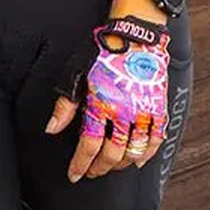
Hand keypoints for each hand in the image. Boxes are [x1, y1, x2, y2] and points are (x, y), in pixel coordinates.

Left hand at [47, 15, 169, 179]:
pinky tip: (138, 160)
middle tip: (92, 172)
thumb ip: (65, 105)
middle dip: (99, 168)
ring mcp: (143, 111)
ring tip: (110, 166)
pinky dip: (147, 153)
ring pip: (133, 150)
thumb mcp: (77, 73)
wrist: (135, 35)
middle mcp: (123, 111)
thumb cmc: (104, 51)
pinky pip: (155, 138)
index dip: (81, 164)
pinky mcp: (157, 107)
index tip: (75, 174)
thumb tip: (52, 128)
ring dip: (120, 164)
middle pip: (112, 153)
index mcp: (101, 104)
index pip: (89, 145)